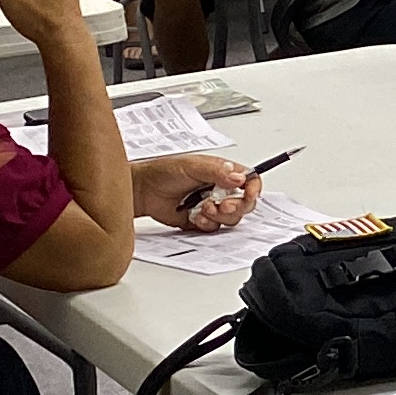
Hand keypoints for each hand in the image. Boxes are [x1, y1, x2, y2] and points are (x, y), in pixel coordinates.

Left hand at [138, 155, 258, 232]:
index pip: (250, 181)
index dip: (253, 189)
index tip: (249, 194)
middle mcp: (221, 190)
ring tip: (204, 208)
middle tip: (223, 205)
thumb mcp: (193, 165)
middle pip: (244, 204)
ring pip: (231, 218)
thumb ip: (218, 171)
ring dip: (220, 216)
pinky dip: (207, 224)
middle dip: (237, 206)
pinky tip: (196, 217)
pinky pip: (214, 228)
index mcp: (224, 174)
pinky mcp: (201, 221)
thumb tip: (240, 178)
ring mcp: (212, 206)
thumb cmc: (164, 172)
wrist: (142, 191)